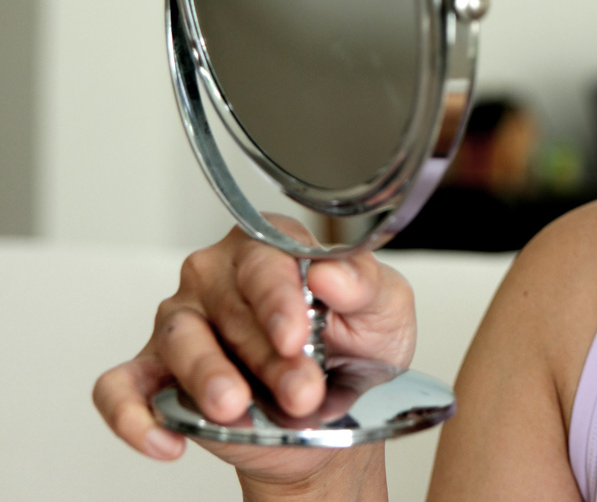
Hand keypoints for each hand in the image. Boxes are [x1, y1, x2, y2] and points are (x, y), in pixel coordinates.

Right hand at [92, 219, 414, 487]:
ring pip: (179, 341)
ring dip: (209, 378)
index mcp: (271, 248)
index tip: (297, 334)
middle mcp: (217, 277)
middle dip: (267, 356)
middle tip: (301, 391)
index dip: (279, 298)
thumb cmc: (355, 349)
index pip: (266, 259)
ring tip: (236, 408)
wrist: (333, 414)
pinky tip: (166, 439)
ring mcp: (181, 324)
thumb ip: (365, 285)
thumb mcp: (383, 312)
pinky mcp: (154, 375)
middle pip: (230, 307)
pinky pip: (121, 388)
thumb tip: (331, 270)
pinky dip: (133, 414)